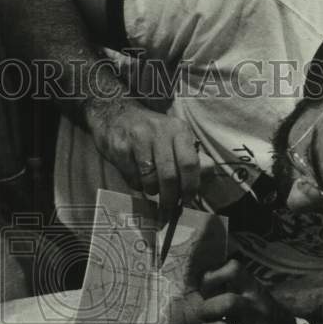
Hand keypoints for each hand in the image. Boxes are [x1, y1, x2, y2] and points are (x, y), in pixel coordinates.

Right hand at [86, 98, 200, 210]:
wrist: (115, 115)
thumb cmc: (151, 133)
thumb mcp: (175, 137)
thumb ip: (192, 156)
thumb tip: (208, 175)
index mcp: (178, 129)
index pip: (190, 163)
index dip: (190, 186)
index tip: (187, 199)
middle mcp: (159, 131)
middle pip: (169, 176)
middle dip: (170, 197)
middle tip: (168, 208)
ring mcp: (137, 138)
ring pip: (149, 180)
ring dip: (152, 190)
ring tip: (151, 186)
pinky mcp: (119, 148)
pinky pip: (132, 178)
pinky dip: (136, 184)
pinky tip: (136, 175)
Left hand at [198, 259, 297, 323]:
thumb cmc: (266, 315)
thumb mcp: (256, 295)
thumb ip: (234, 288)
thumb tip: (203, 283)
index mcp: (255, 290)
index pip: (234, 270)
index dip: (213, 276)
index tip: (205, 287)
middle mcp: (257, 308)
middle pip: (228, 303)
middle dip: (207, 308)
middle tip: (202, 314)